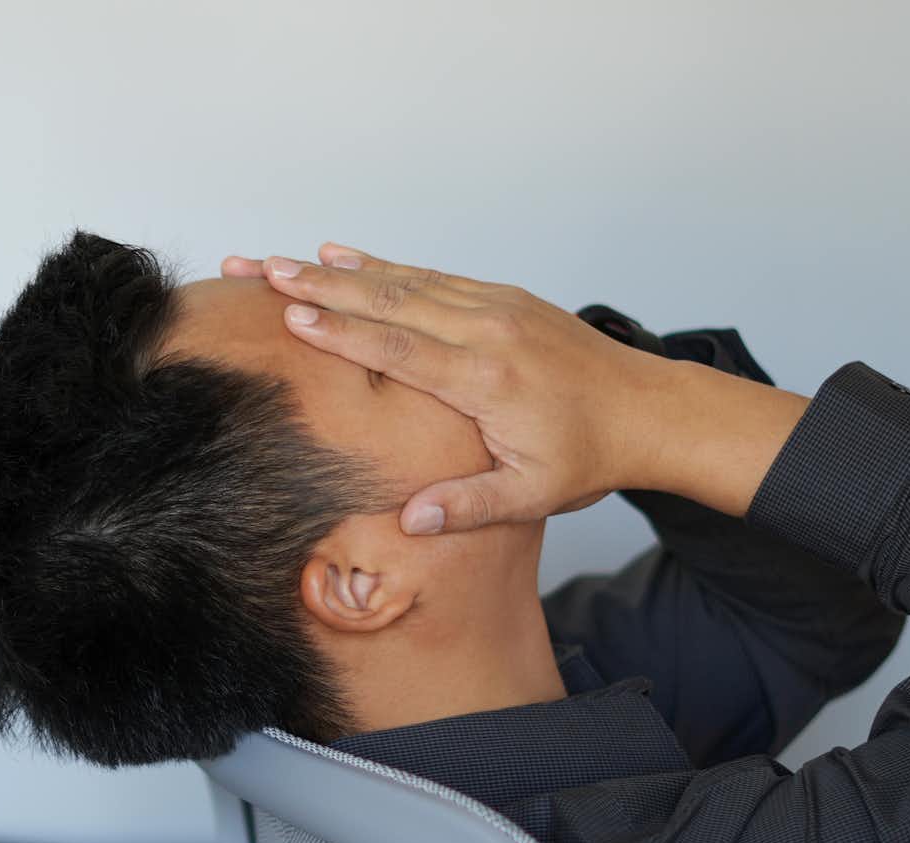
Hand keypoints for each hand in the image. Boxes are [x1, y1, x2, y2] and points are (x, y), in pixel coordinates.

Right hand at [221, 244, 803, 528]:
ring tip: (285, 261)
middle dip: (319, 286)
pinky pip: (433, 276)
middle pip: (390, 300)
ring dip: (342, 270)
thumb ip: (469, 505)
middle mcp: (488, 330)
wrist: (649, 410)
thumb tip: (411, 519)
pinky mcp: (502, 298)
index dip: (342, 331)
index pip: (401, 348)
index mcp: (488, 379)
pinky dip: (386, 266)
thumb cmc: (590, 457)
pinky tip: (347, 257)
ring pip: (407, 280)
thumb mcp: (533, 496)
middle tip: (260, 270)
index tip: (291, 315)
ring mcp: (496, 306)